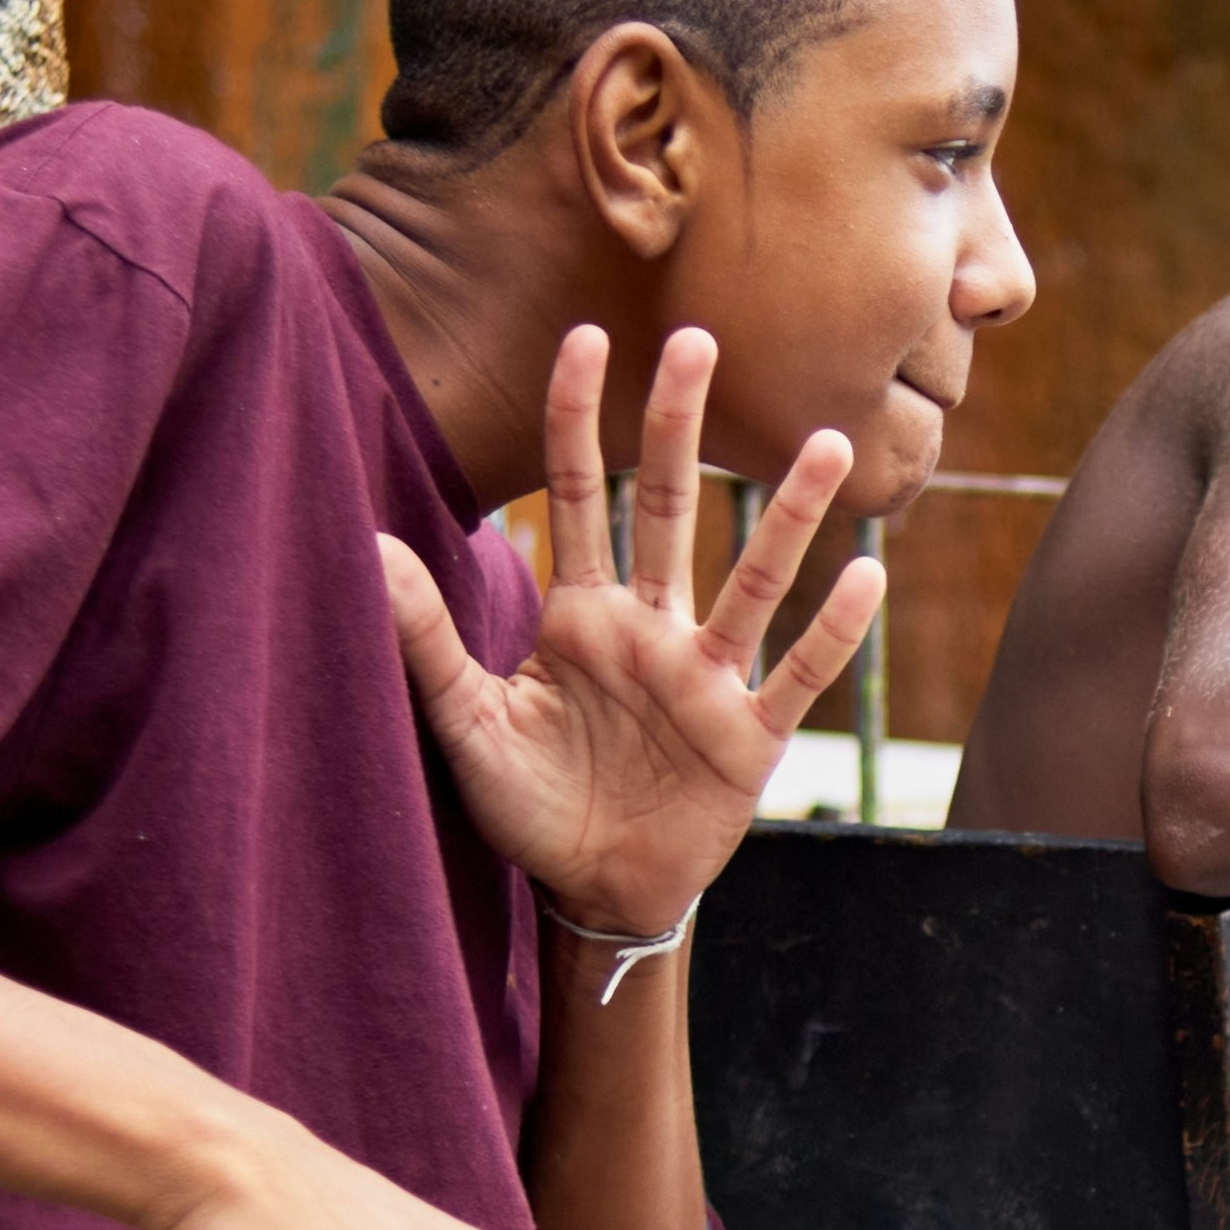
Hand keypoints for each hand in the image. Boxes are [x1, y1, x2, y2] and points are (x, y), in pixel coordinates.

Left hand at [388, 325, 886, 936]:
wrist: (592, 892)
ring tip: (827, 444)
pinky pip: (795, 675)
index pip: (580, 495)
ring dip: (790, 516)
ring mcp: (706, 679)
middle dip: (679, 426)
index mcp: (581, 616)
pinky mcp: (748, 738)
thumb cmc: (528, 807)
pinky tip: (864, 577)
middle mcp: (651, 629)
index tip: (584, 337)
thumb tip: (364, 548)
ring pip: (753, 580)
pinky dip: (832, 632)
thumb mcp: (466, 724)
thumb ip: (426, 638)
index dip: (578, 418)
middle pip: (668, 509)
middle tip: (697, 337)